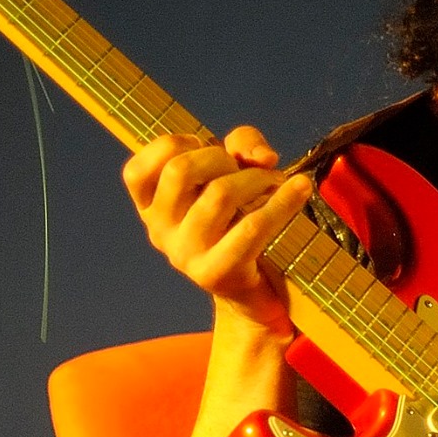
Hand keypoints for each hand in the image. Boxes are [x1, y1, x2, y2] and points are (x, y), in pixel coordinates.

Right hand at [122, 126, 314, 334]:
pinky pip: (253, 227)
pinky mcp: (218, 272)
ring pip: (219, 194)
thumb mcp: (233, 171)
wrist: (253, 291)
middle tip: (243, 168)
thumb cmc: (239, 218)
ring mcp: (186, 255)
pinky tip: (300, 188)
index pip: (137, 171)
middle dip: (219, 156)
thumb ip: (242, 145)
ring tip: (274, 182)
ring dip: (256, 178)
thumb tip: (262, 157)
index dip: (172, 145)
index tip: (202, 146)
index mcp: (151, 209)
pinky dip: (283, 201)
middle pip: (179, 171)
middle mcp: (160, 233)